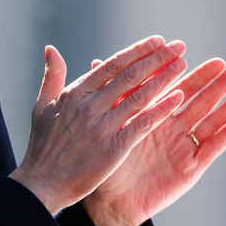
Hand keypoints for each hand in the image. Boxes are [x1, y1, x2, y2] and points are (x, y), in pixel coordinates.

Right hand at [10, 36, 188, 214]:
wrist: (42, 184)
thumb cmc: (43, 146)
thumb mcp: (43, 105)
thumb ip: (52, 76)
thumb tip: (51, 48)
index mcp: (76, 93)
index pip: (112, 65)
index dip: (137, 51)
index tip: (158, 41)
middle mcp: (90, 105)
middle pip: (130, 76)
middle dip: (157, 58)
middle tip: (179, 46)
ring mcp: (102, 127)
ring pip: (139, 96)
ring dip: (164, 78)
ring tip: (183, 64)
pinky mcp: (112, 148)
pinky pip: (141, 124)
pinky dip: (160, 109)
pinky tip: (177, 98)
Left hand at [83, 58, 225, 225]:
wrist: (110, 200)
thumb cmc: (108, 161)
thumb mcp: (110, 125)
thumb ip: (112, 95)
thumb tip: (93, 62)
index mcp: (156, 115)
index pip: (178, 89)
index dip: (193, 74)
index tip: (212, 59)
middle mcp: (173, 129)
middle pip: (201, 102)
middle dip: (217, 84)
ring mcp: (184, 147)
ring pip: (211, 121)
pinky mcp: (191, 168)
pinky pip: (212, 148)